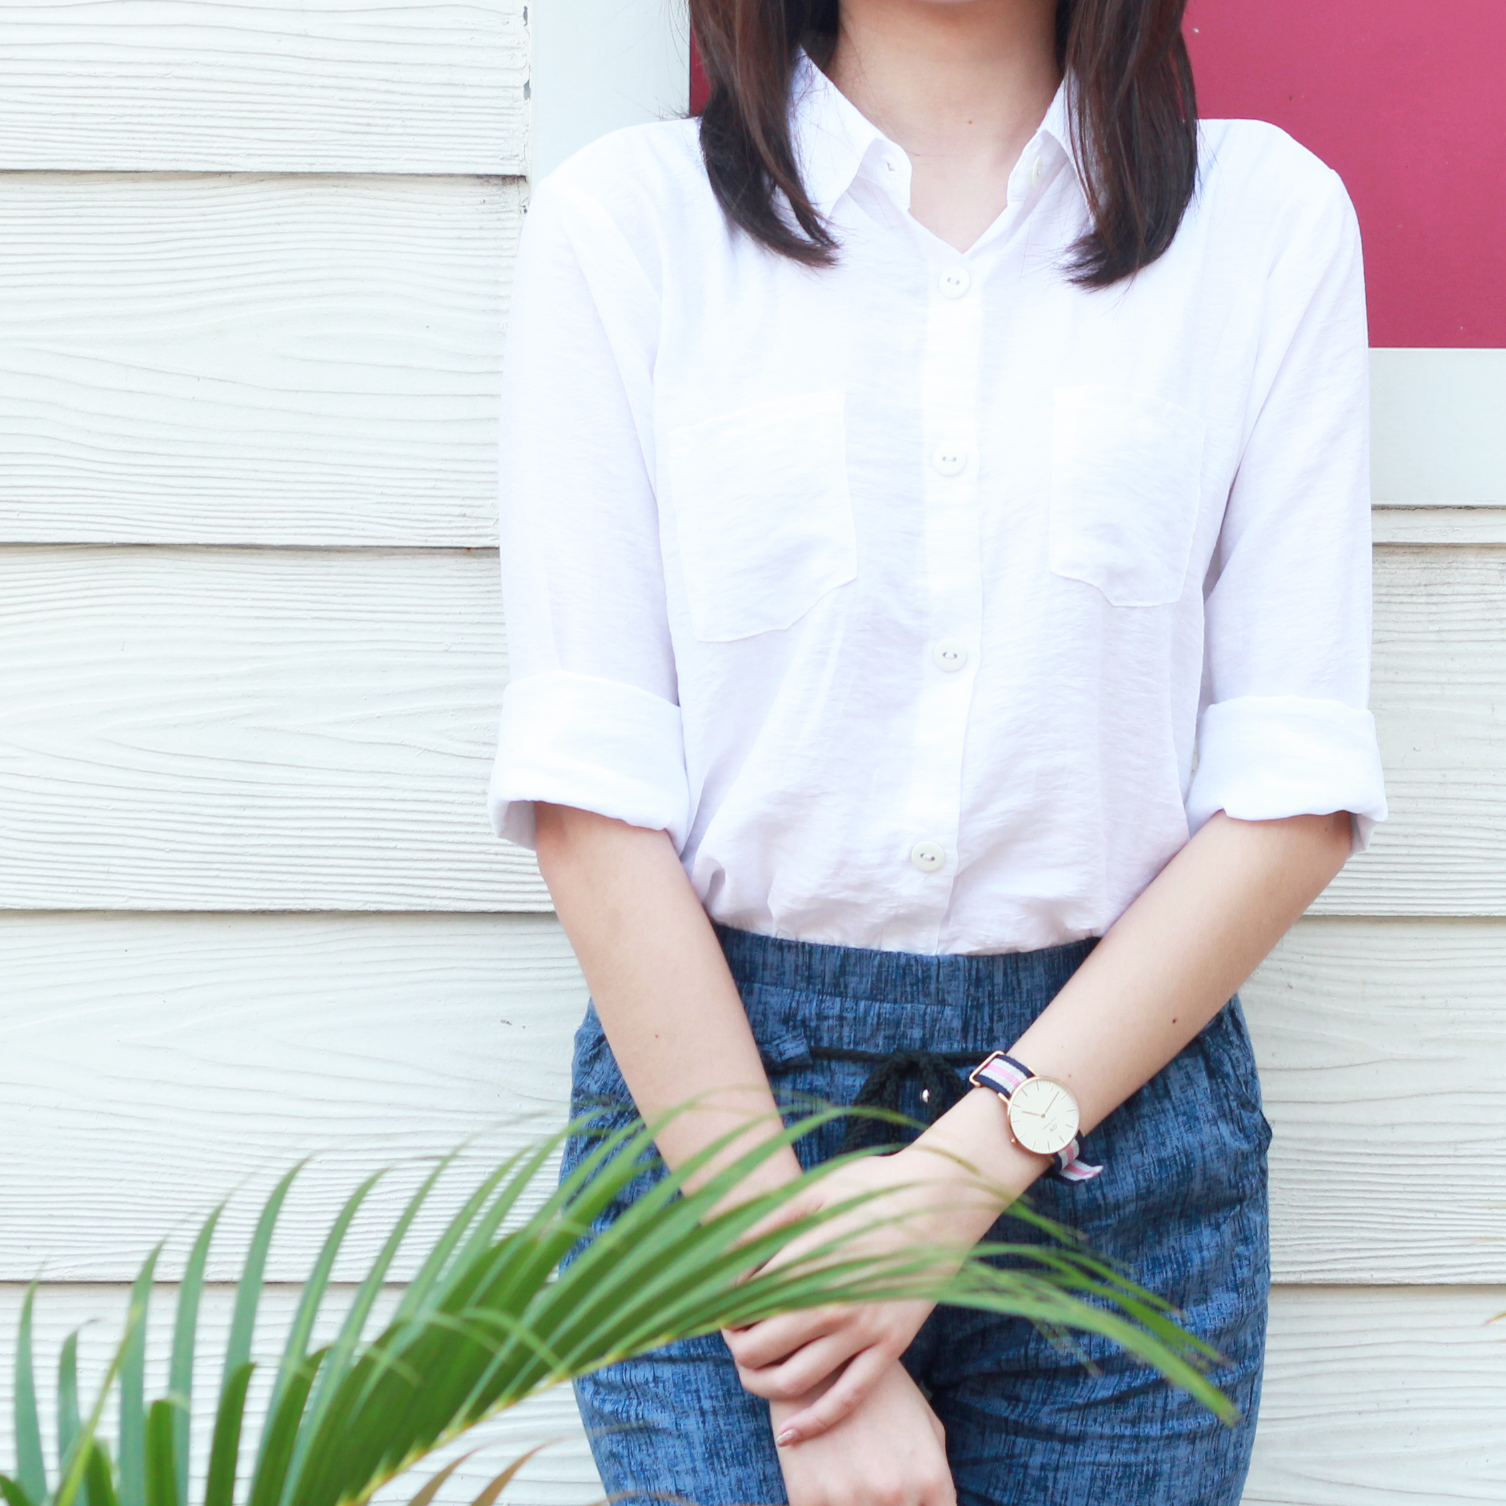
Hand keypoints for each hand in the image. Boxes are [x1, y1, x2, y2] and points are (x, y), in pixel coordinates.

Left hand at [726, 1109, 1046, 1442]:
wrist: (943, 1198)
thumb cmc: (873, 1187)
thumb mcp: (814, 1190)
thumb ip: (767, 1220)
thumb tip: (722, 1251)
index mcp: (807, 1262)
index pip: (743, 1305)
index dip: (721, 1311)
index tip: (717, 1306)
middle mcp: (831, 1304)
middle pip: (760, 1349)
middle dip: (735, 1348)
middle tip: (732, 1336)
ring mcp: (863, 1330)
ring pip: (794, 1381)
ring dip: (759, 1384)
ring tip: (750, 1371)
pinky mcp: (891, 1346)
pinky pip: (848, 1398)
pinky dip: (814, 1422)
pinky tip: (790, 1434)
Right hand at [772, 1362, 954, 1505]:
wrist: (818, 1355)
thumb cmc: (878, 1389)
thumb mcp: (925, 1425)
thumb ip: (935, 1473)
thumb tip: (938, 1505)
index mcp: (930, 1478)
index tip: (907, 1497)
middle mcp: (895, 1493)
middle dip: (889, 1505)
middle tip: (873, 1472)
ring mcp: (850, 1499)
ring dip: (855, 1505)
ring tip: (848, 1474)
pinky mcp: (808, 1498)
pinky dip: (825, 1503)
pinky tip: (824, 1478)